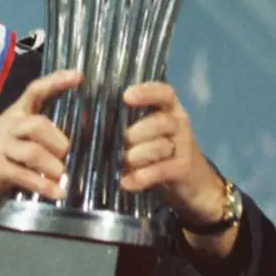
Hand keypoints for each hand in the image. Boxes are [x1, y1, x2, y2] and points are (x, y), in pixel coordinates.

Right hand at [0, 70, 78, 238]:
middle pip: (37, 124)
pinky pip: (24, 175)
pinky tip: (56, 193)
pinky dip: (44, 186)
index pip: (35, 91)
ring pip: (32, 151)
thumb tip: (73, 145)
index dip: (56, 82)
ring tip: (61, 176)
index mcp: (15, 115)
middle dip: (57, 141)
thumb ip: (39, 136)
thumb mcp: (15, 140)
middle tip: (64, 155)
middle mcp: (7, 126)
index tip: (78, 77)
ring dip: (52, 166)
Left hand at [120, 82, 237, 256]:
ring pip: (159, 146)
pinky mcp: (183, 168)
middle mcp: (179, 123)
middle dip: (134, 134)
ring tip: (121, 164)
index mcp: (169, 108)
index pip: (164, 93)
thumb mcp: (144, 134)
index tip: (126, 96)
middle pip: (159, 122)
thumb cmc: (158, 152)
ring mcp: (184, 146)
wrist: (192, 183)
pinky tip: (126, 182)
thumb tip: (83, 119)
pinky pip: (161, 170)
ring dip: (136, 156)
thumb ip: (120, 125)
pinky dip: (142, 177)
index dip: (147, 92)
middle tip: (118, 144)